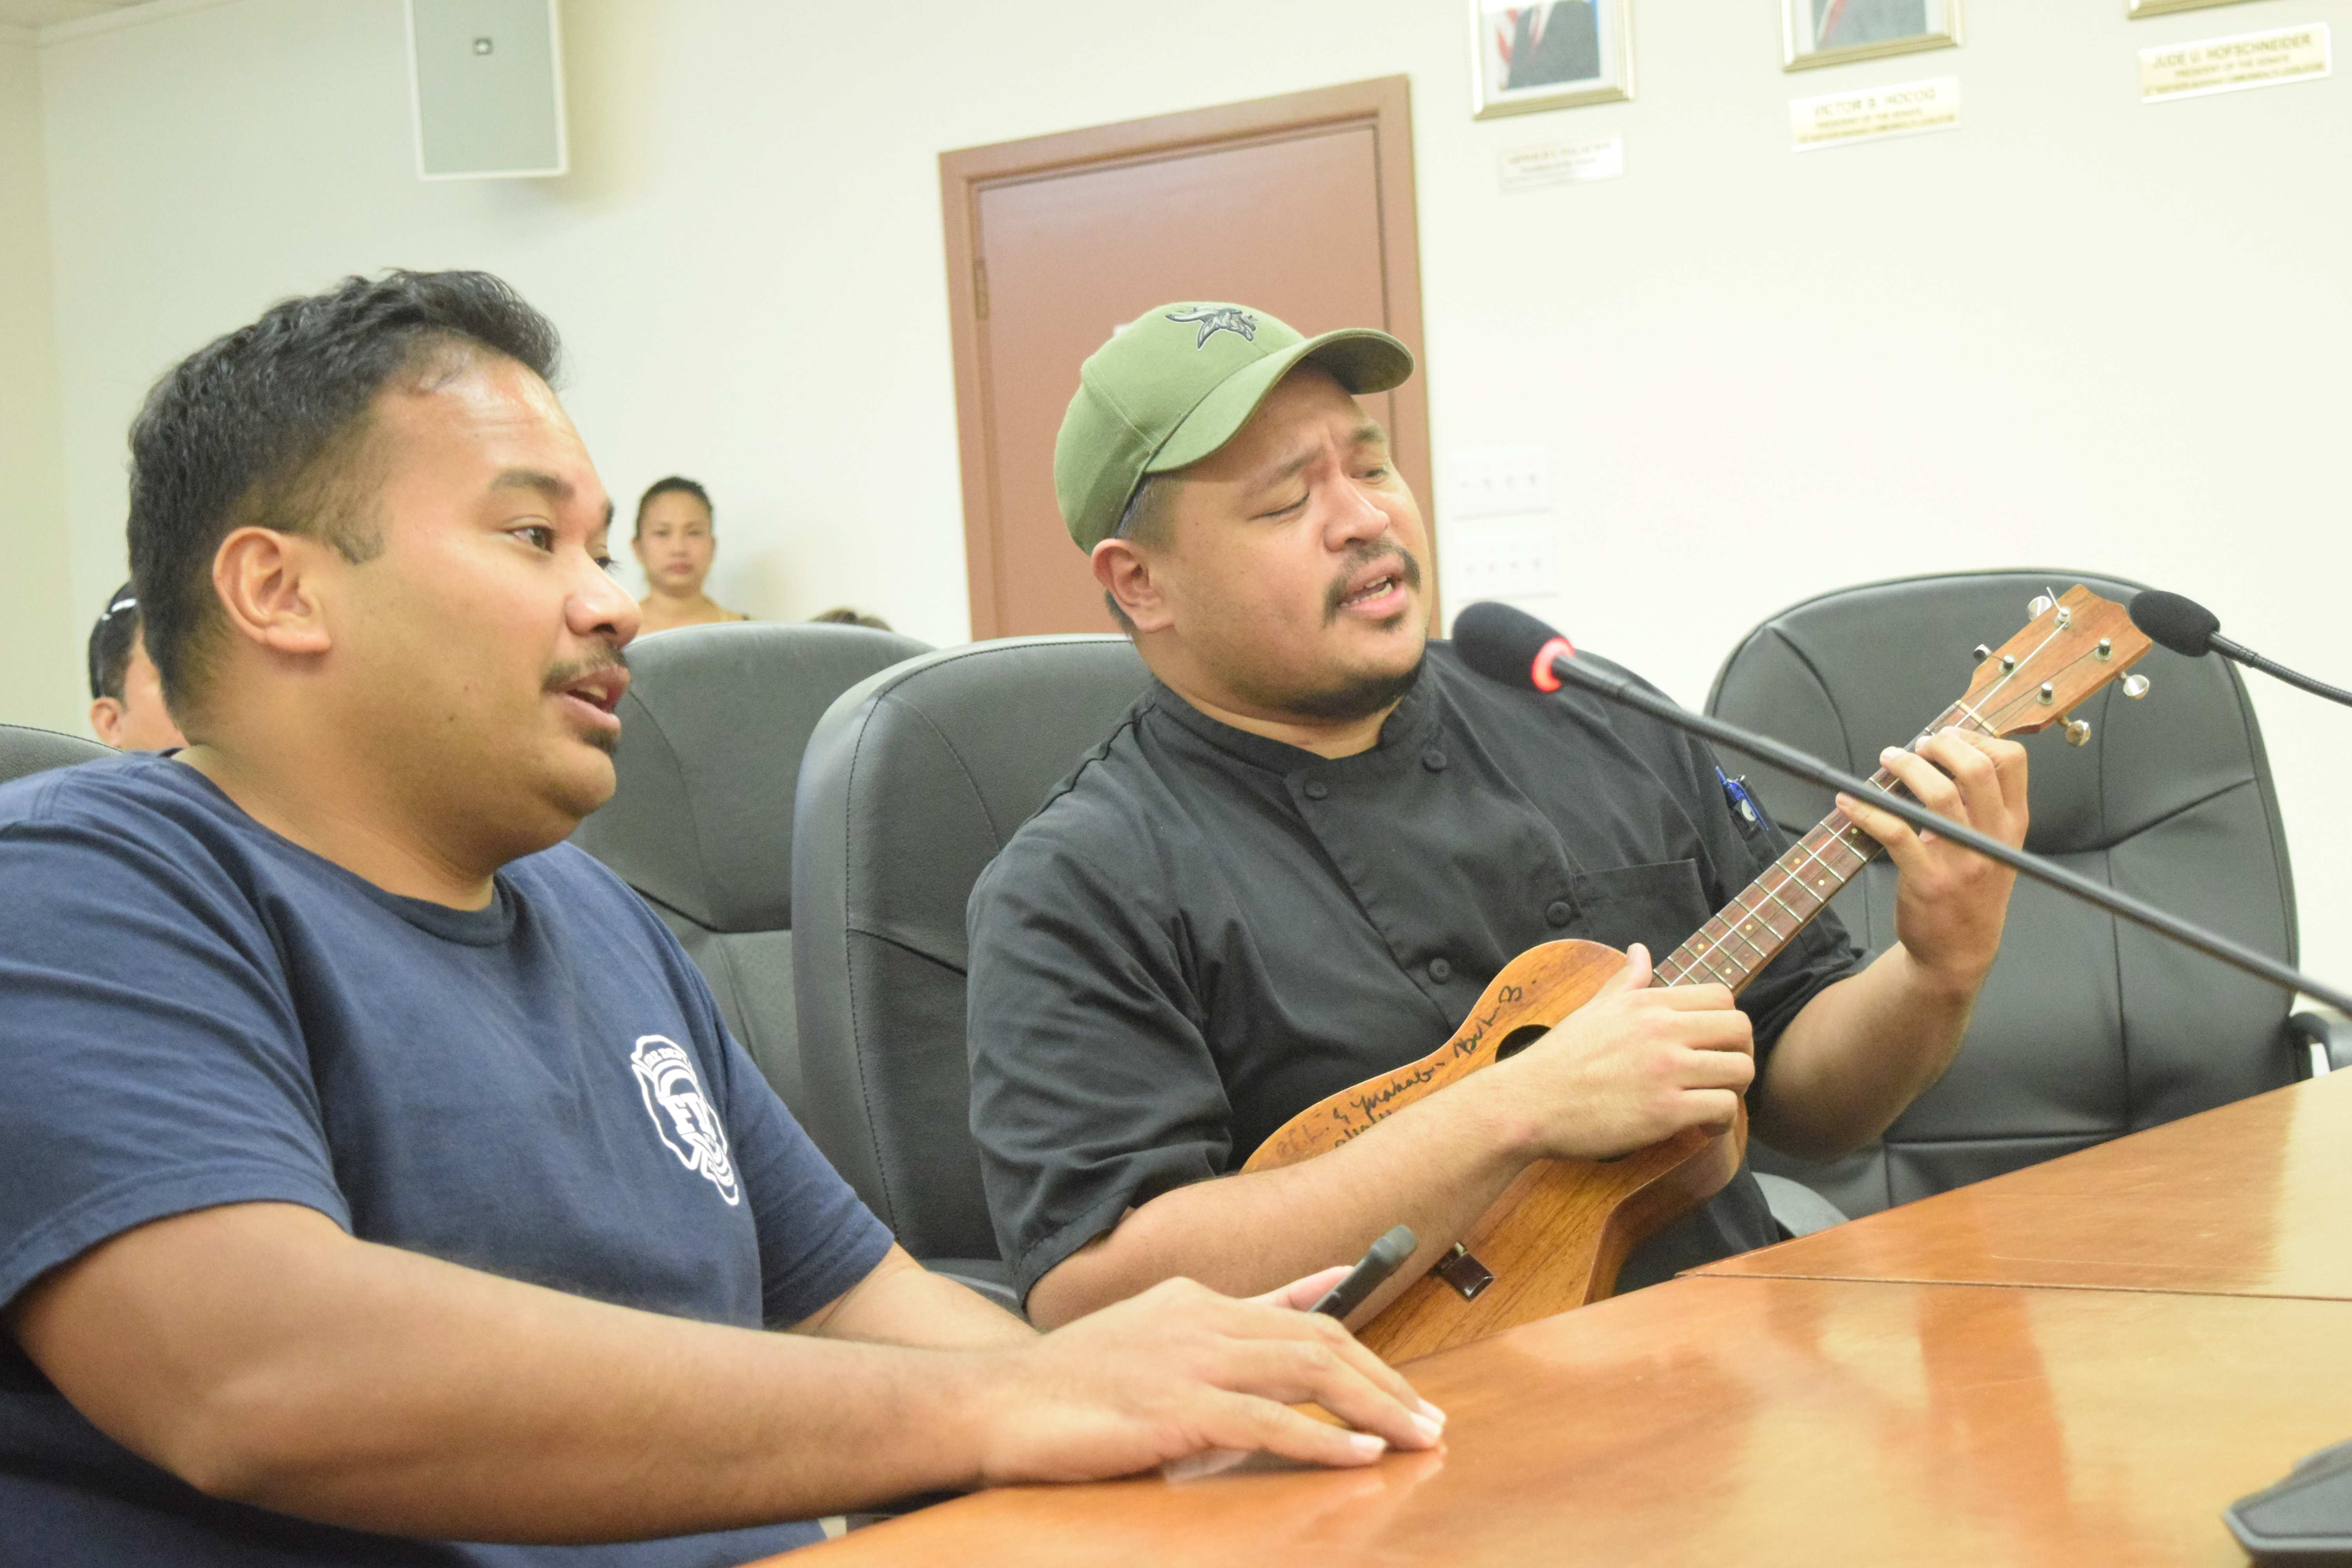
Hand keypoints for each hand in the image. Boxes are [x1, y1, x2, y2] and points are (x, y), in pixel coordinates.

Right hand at [963, 1273, 1443, 1484]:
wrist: (997, 1404)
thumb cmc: (1080, 1380)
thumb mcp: (1165, 1332)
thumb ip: (1241, 1316)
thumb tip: (1316, 1290)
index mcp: (1201, 1300)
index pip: (1308, 1319)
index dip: (1369, 1357)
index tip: (1411, 1396)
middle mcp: (1202, 1318)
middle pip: (1321, 1343)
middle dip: (1386, 1385)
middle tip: (1431, 1426)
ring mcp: (1188, 1360)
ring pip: (1306, 1372)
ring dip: (1372, 1410)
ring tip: (1414, 1441)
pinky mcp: (1173, 1408)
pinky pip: (1266, 1421)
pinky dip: (1319, 1439)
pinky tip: (1357, 1457)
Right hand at [1484, 944, 1753, 1160]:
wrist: (1529, 1102)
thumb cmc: (1559, 1059)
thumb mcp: (1593, 1009)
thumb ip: (1625, 981)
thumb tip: (1640, 951)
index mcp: (1647, 1004)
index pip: (1721, 996)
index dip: (1725, 1022)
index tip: (1711, 1045)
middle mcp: (1662, 1030)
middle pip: (1741, 1029)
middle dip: (1740, 1053)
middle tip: (1721, 1074)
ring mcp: (1666, 1070)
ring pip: (1741, 1070)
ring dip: (1735, 1090)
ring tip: (1713, 1102)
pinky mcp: (1665, 1111)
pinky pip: (1723, 1109)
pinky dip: (1721, 1121)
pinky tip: (1702, 1127)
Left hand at [1836, 728, 2029, 996]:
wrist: (1959, 952)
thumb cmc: (1970, 892)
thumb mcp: (1994, 848)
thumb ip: (1979, 806)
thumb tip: (1943, 755)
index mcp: (2013, 825)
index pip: (2012, 760)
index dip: (1976, 737)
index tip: (1947, 738)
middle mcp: (1993, 840)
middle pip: (1976, 768)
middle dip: (1941, 745)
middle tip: (1916, 746)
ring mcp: (1962, 861)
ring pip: (1938, 794)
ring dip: (1905, 767)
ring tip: (1888, 759)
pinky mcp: (1928, 880)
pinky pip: (1896, 832)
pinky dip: (1867, 809)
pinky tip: (1849, 801)